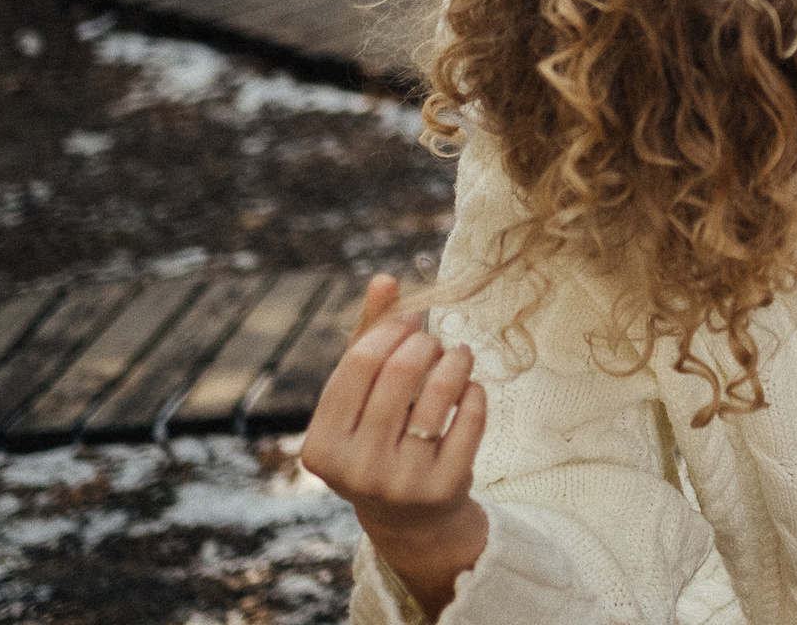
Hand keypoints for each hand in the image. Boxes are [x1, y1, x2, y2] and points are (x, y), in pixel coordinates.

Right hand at [301, 275, 490, 612]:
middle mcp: (355, 470)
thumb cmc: (379, 438)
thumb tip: (384, 279)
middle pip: (400, 372)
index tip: (411, 318)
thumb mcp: (362, 398)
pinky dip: (475, 391)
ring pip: (440, 390)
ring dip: (456, 359)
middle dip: (424, 342)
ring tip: (458, 354)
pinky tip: (470, 388)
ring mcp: (401, 483)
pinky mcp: (444, 488)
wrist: (410, 517)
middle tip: (434, 341)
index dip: (390, 330)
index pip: (358, 365)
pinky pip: (471, 415)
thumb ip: (368, 338)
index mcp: (321, 448)